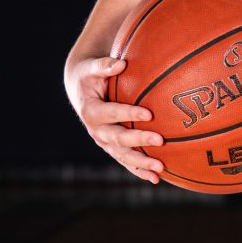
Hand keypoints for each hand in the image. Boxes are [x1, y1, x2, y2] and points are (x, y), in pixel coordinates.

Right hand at [65, 54, 164, 183]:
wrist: (81, 92)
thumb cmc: (91, 76)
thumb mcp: (92, 68)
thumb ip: (104, 65)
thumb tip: (121, 63)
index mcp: (90, 110)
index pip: (110, 113)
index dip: (127, 114)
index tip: (148, 114)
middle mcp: (96, 130)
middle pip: (118, 138)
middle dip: (138, 140)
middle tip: (160, 140)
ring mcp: (104, 142)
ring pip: (122, 155)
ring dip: (141, 163)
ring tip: (160, 168)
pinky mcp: (112, 148)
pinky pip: (126, 162)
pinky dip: (140, 171)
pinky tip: (156, 179)